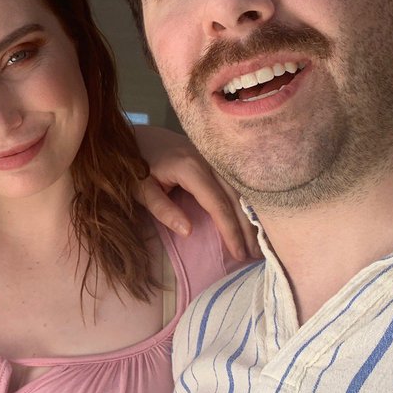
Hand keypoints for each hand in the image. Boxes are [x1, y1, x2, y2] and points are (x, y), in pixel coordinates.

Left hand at [133, 126, 258, 260]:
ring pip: (239, 190)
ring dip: (250, 217)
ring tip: (257, 243)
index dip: (230, 230)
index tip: (239, 253)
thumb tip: (188, 231)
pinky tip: (251, 221)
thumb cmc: (136, 167)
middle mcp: (208, 160)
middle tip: (255, 255)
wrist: (139, 137)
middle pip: (235, 197)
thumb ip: (163, 209)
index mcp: (191, 168)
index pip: (217, 204)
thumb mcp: (142, 190)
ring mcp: (214, 158)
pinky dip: (245, 204)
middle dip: (247, 228)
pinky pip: (235, 183)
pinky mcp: (215, 159)